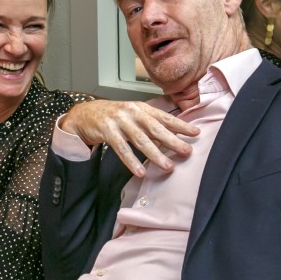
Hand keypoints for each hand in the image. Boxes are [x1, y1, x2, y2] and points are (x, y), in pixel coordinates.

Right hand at [59, 100, 198, 176]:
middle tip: (187, 151)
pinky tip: (140, 172)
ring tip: (168, 167)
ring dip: (155, 155)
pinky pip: (121, 148)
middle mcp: (132, 112)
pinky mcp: (107, 131)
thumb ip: (150, 124)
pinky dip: (131, 161)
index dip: (181, 125)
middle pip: (156, 129)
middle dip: (173, 141)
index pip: (164, 117)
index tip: (196, 133)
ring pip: (141, 140)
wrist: (84, 114)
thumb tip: (172, 137)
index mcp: (141, 108)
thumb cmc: (113, 117)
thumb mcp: (133, 115)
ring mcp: (119, 121)